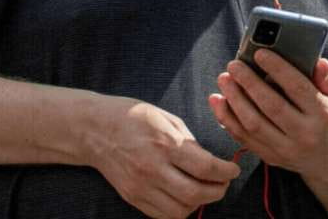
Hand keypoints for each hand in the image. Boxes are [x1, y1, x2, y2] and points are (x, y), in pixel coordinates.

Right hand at [87, 97, 240, 218]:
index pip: (206, 168)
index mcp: (165, 144)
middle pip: (195, 194)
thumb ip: (190, 142)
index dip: (226, 172)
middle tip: (224, 183)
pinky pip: (162, 215)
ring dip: (199, 203)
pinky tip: (184, 197)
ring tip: (205, 190)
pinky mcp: (132, 197)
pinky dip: (179, 210)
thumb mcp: (167, 118)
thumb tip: (211, 162)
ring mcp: (140, 187)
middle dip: (217, 191)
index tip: (233, 169)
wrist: (94, 129)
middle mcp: (152, 169)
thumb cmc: (134, 117)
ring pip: (179, 210)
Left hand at [209, 50, 327, 179]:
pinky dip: (227, 119)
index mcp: (322, 115)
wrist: (327, 158)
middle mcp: (304, 134)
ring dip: (234, 100)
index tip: (260, 53)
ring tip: (224, 79)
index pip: (297, 88)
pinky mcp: (270, 157)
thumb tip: (319, 62)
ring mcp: (285, 149)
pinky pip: (243, 138)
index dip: (278, 69)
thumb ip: (327, 79)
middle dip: (249, 83)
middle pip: (271, 106)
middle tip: (234, 65)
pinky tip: (218, 100)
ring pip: (253, 124)